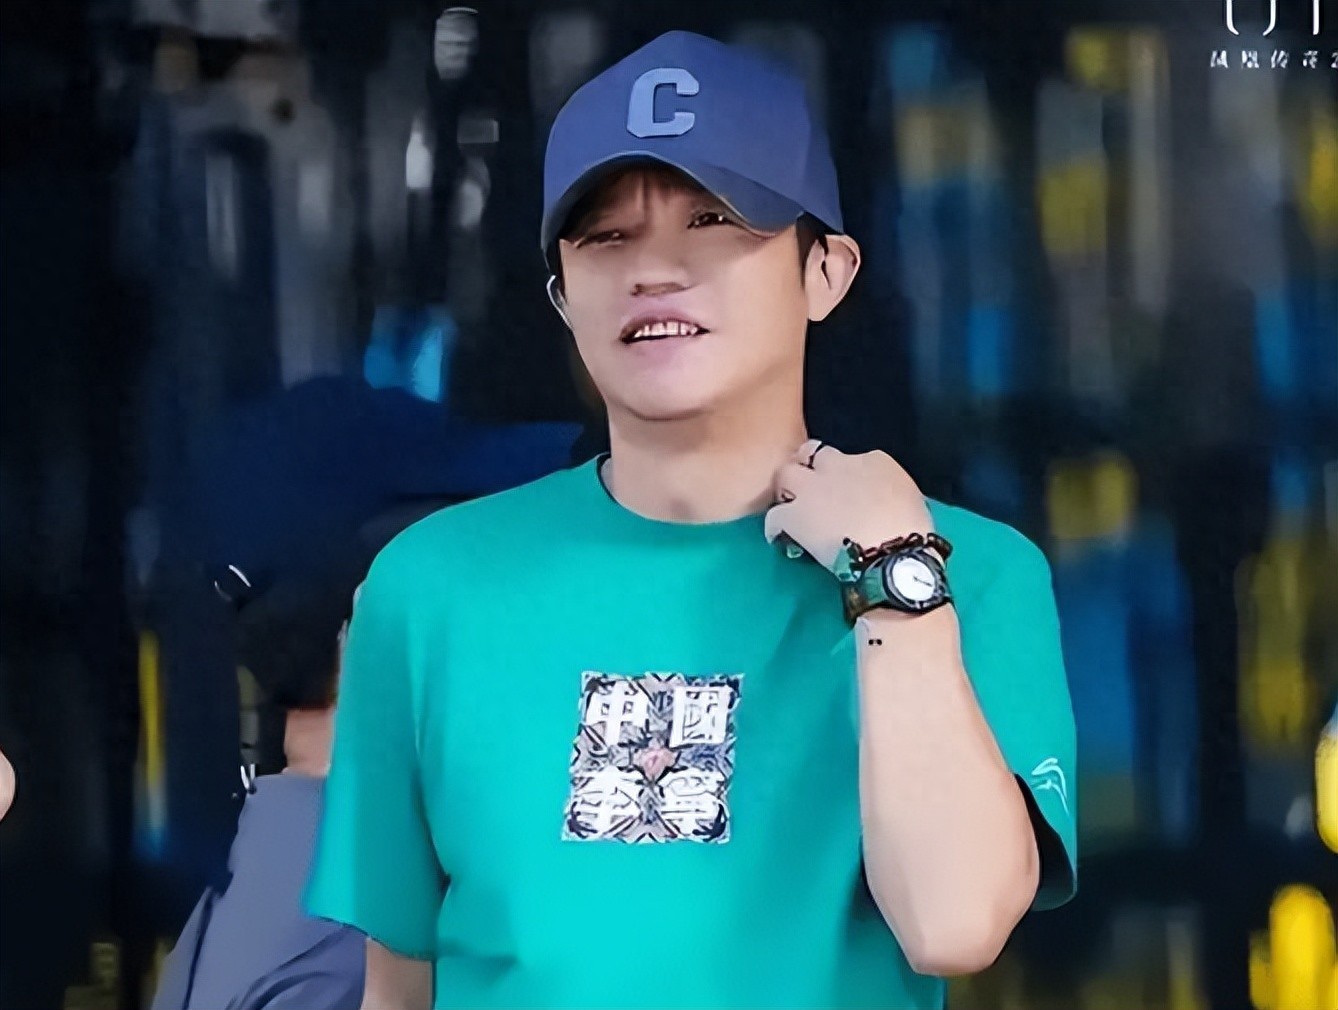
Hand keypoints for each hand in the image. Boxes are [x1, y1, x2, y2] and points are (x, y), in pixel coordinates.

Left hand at [764, 439, 933, 574]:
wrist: (894, 555)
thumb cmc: (913, 530)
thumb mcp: (906, 494)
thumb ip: (884, 486)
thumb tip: (873, 494)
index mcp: (872, 459)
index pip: (844, 455)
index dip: (837, 469)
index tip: (838, 484)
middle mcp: (837, 466)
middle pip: (809, 453)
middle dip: (806, 467)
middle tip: (808, 489)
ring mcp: (812, 489)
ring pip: (785, 476)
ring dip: (787, 490)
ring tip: (792, 508)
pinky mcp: (794, 516)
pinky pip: (773, 516)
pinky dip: (776, 526)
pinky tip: (783, 536)